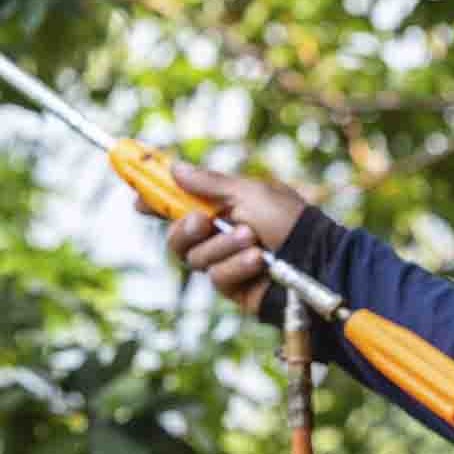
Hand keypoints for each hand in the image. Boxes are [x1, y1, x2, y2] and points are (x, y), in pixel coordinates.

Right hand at [154, 163, 306, 314]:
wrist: (316, 257)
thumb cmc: (288, 219)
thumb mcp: (248, 192)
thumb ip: (209, 184)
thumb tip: (175, 167)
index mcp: (221, 205)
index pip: (178, 201)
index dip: (154, 198)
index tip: (136, 196)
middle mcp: (218, 233)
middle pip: (176, 235)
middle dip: (185, 228)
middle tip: (203, 220)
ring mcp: (223, 260)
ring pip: (195, 257)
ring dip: (224, 247)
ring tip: (253, 240)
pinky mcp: (232, 286)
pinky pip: (216, 277)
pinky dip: (237, 266)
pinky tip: (258, 261)